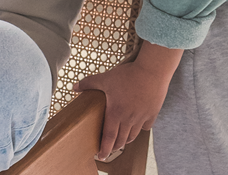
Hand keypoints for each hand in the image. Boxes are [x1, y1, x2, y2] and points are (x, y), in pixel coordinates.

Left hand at [73, 43, 182, 159]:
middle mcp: (129, 119)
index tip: (101, 156)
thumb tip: (74, 87)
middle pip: (121, 140)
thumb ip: (88, 83)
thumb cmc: (128, 75)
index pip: (109, 137)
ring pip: (133, 135)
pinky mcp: (152, 113)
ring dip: (126, 140)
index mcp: (116, 113)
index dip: (104, 148)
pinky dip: (140, 129)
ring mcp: (142, 117)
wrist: (152, 71)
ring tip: (121, 141)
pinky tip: (137, 126)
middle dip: (114, 147)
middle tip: (110, 149)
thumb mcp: (105, 78)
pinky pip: (146, 127)